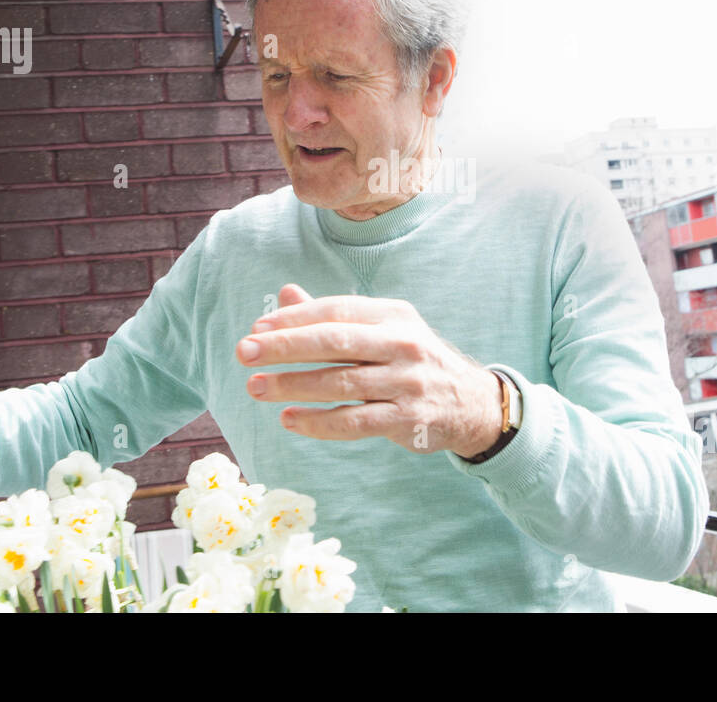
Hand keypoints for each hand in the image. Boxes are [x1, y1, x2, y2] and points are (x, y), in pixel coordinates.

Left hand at [237, 284, 504, 456]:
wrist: (470, 403)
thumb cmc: (412, 361)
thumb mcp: (383, 330)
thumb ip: (335, 316)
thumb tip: (285, 294)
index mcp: (393, 315)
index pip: (337, 310)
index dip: (295, 318)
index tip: (257, 328)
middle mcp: (403, 344)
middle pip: (335, 342)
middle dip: (286, 346)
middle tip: (245, 353)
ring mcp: (408, 383)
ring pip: (341, 383)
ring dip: (293, 386)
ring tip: (256, 388)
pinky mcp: (408, 419)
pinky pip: (355, 421)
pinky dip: (319, 421)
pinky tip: (289, 420)